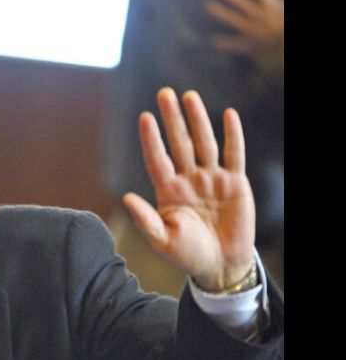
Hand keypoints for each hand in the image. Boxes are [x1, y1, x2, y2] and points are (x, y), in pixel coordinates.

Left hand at [123, 88, 255, 291]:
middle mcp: (188, 180)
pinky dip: (233, 135)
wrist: (220, 266)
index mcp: (168, 191)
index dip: (151, 139)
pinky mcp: (235, 183)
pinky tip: (228, 114)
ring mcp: (211, 179)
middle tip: (164, 92)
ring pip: (204, 143)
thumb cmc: (187, 256)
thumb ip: (146, 219)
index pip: (157, 159)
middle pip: (179, 143)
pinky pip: (234, 155)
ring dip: (198, 120)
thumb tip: (125, 198)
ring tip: (189, 96)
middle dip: (172, 119)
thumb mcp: (162, 241)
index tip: (144, 117)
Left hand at [205, 0, 283, 57]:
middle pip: (242, 3)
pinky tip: (213, 40)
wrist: (287, 49)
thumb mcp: (283, 9)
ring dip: (222, 13)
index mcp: (271, 6)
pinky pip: (237, 45)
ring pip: (236, 21)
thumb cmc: (285, 27)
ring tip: (208, 6)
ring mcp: (256, 32)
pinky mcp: (253, 46)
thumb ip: (272, 0)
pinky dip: (226, 43)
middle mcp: (261, 17)